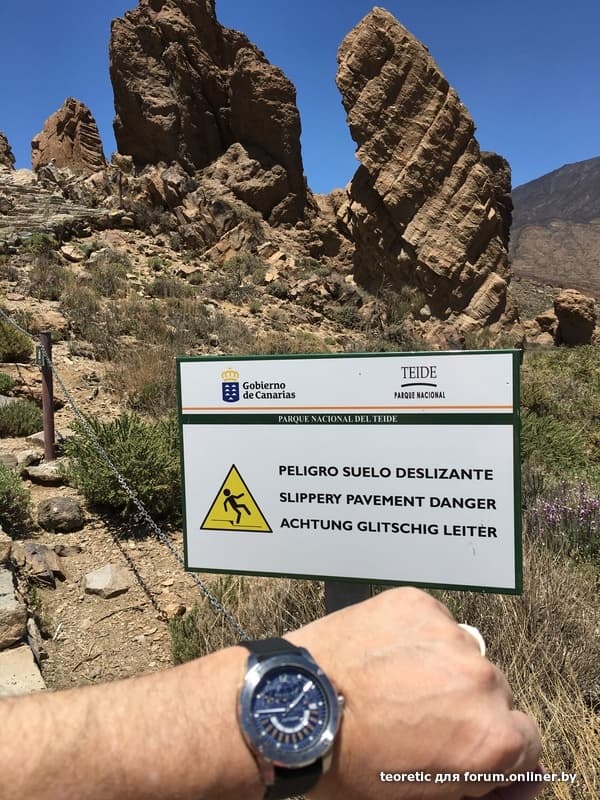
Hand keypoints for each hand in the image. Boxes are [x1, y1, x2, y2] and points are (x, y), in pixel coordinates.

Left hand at [285, 587, 541, 799]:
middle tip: (419, 719)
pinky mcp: (418, 605)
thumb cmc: (350, 763)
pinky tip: (384, 657)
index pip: (528, 741)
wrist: (294, 707)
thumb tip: (516, 776)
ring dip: (442, 669)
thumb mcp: (424, 798)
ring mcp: (449, 636)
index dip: (497, 751)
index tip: (468, 749)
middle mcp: (481, 680)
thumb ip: (483, 788)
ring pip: (464, 654)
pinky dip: (416, 637)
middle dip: (466, 708)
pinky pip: (434, 623)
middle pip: (495, 695)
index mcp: (492, 737)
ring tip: (395, 684)